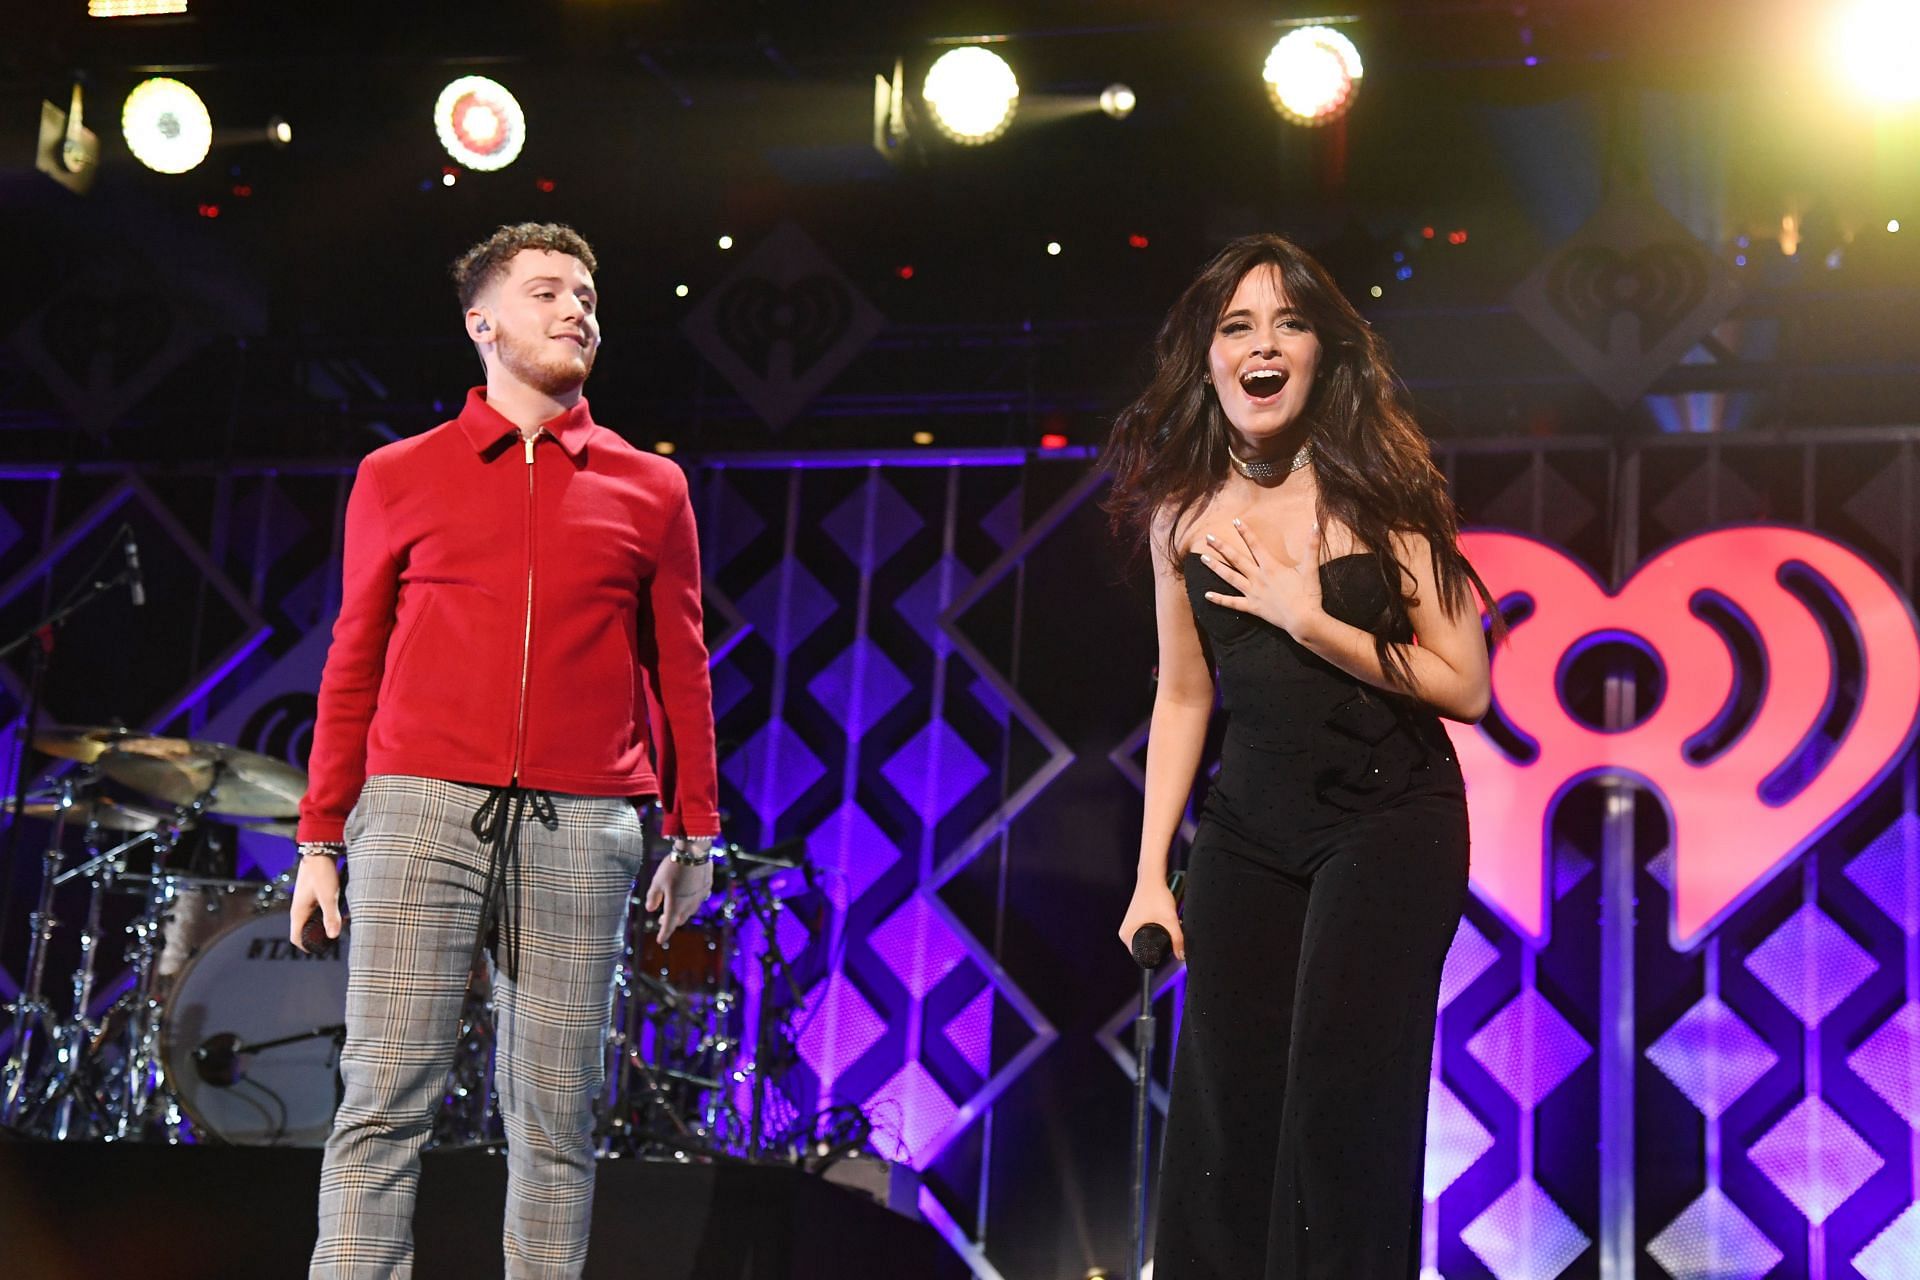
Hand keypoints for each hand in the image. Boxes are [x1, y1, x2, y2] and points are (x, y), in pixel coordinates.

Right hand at [289, 855, 342, 951]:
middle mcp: (299, 909)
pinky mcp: (313, 895)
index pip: (295, 938)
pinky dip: (328, 913)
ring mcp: (305, 902)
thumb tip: (333, 936)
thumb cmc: (322, 873)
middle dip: (319, 935)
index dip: (306, 946)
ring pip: (313, 920)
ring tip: (342, 921)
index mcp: (298, 912)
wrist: (320, 851)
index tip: (321, 949)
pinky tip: (342, 909)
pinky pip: (318, 910)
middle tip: (336, 934)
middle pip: (305, 930)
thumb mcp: (329, 896)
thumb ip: (331, 916)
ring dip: (325, 923)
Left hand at [646, 849, 712, 945]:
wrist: (694, 852)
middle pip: (680, 919)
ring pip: (690, 910)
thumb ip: (653, 896)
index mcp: (675, 906)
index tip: (660, 940)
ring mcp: (700, 897)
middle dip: (671, 922)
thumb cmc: (673, 866)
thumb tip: (650, 909)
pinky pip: (698, 899)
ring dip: (681, 912)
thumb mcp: (657, 881)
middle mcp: (689, 905)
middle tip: (663, 920)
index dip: (664, 934)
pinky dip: (690, 902)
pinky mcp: (706, 888)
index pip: (668, 925)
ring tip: (674, 908)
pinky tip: (688, 895)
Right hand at [1117, 877, 1184, 963]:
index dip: (1157, 956)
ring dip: (1159, 937)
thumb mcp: (1169, 919)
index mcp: (1127, 935)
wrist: (1153, 877)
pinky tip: (1164, 923)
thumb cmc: (1155, 895)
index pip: (1141, 956)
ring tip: (1167, 926)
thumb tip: (1182, 955)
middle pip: (1145, 948)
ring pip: (1147, 939)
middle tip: (1170, 936)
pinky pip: (1146, 931)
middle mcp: (1125, 932)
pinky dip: (1156, 930)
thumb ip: (1177, 939)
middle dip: (1160, 946)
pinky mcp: (1136, 920)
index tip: (1168, 950)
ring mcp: (1130, 925)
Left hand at [1198, 518, 1325, 639]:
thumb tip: (1316, 524)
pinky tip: (1206, 595)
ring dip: (1216, 568)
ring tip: (1203, 559)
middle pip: (1236, 560)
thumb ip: (1312, 545)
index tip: (1235, 521)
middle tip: (1208, 537)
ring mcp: (1253, 593)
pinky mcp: (1252, 607)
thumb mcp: (1310, 568)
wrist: (1304, 620)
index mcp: (1271, 567)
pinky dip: (1219, 599)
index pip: (1255, 545)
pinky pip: (1232, 603)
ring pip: (1230, 578)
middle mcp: (1258, 578)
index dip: (1245, 532)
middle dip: (1221, 547)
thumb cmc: (1308, 594)